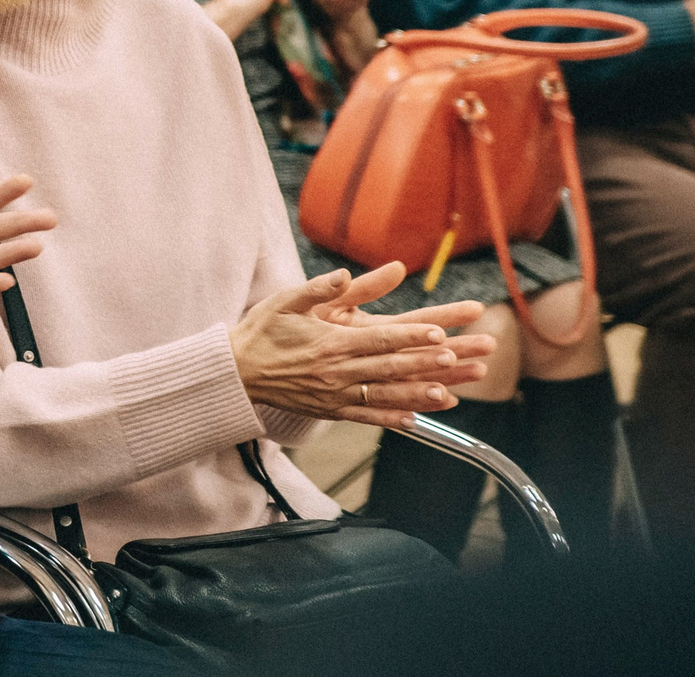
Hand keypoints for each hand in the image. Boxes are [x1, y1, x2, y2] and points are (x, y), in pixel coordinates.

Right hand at [230, 264, 494, 431]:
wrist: (236, 371)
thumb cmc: (262, 330)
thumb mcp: (286, 301)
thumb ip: (319, 289)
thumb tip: (345, 273)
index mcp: (329, 343)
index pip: (379, 340)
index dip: (411, 337)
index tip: (439, 333)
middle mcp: (335, 372)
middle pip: (389, 368)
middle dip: (426, 363)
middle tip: (457, 360)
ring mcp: (333, 395)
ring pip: (384, 396)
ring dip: (418, 395)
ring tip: (448, 394)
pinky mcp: (329, 411)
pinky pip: (365, 417)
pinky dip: (391, 419)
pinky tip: (415, 420)